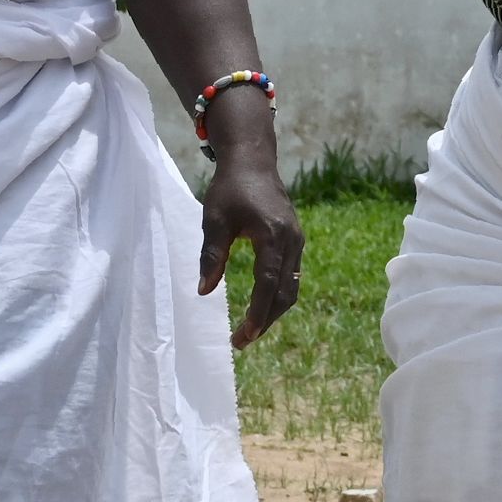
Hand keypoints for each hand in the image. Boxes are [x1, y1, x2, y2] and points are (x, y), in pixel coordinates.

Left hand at [197, 155, 303, 349]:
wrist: (253, 161)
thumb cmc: (230, 188)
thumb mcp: (215, 221)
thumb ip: (212, 256)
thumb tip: (204, 291)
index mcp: (273, 236)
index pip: (268, 285)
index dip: (257, 314)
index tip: (243, 336)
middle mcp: (292, 241)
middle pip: (285, 292)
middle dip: (265, 320)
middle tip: (242, 341)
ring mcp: (297, 240)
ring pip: (291, 287)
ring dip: (273, 311)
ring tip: (250, 329)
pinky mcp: (295, 240)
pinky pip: (292, 275)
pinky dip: (278, 295)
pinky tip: (261, 305)